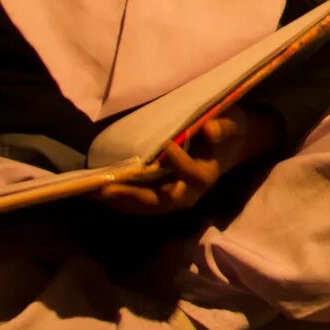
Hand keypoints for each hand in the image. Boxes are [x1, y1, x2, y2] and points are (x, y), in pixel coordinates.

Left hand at [96, 106, 273, 215]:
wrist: (226, 148)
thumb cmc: (227, 131)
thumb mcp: (233, 122)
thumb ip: (224, 125)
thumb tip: (210, 130)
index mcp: (208, 174)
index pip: (192, 174)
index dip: (179, 162)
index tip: (166, 144)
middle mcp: (190, 192)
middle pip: (162, 200)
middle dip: (134, 195)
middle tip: (107, 188)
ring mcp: (174, 198)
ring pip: (146, 206)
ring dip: (121, 201)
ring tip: (95, 193)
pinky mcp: (161, 197)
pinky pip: (140, 204)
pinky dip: (121, 201)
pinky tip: (100, 193)